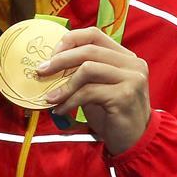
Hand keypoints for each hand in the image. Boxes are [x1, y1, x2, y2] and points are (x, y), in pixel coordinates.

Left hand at [38, 27, 150, 154]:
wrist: (135, 142)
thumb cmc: (113, 114)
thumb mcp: (97, 88)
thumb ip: (82, 73)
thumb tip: (51, 64)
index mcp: (125, 56)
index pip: (94, 35)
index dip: (70, 40)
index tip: (51, 54)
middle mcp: (132, 63)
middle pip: (88, 50)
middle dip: (60, 60)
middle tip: (41, 71)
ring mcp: (131, 78)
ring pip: (87, 69)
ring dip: (64, 85)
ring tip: (51, 98)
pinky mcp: (125, 95)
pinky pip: (88, 92)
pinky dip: (70, 101)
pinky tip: (61, 110)